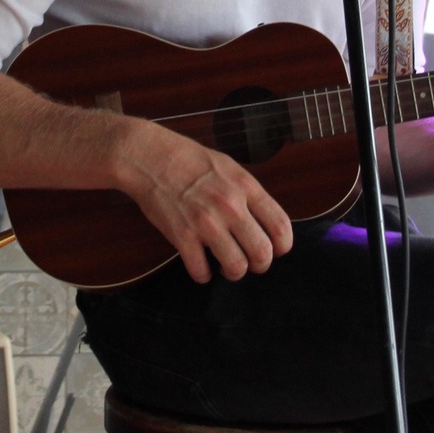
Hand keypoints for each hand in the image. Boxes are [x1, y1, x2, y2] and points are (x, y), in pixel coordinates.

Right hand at [116, 125, 291, 283]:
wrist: (151, 157)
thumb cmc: (190, 160)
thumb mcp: (229, 167)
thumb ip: (249, 194)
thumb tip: (265, 222)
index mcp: (245, 187)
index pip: (280, 226)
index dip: (283, 246)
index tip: (276, 250)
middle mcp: (230, 206)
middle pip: (263, 252)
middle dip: (260, 264)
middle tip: (250, 262)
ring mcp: (206, 223)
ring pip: (236, 266)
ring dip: (233, 272)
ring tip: (226, 267)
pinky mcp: (182, 236)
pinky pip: (201, 271)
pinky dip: (203, 275)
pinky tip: (201, 267)